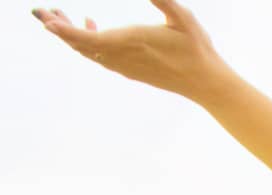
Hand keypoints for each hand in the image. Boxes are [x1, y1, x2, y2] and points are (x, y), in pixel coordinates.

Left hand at [30, 0, 228, 100]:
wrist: (208, 83)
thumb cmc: (197, 48)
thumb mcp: (181, 16)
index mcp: (130, 42)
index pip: (87, 38)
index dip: (64, 29)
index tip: (46, 19)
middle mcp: (123, 57)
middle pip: (81, 46)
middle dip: (60, 29)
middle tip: (42, 13)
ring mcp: (127, 67)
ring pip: (89, 52)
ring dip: (72, 36)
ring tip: (58, 17)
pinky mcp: (132, 71)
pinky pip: (102, 58)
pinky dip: (88, 43)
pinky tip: (90, 25)